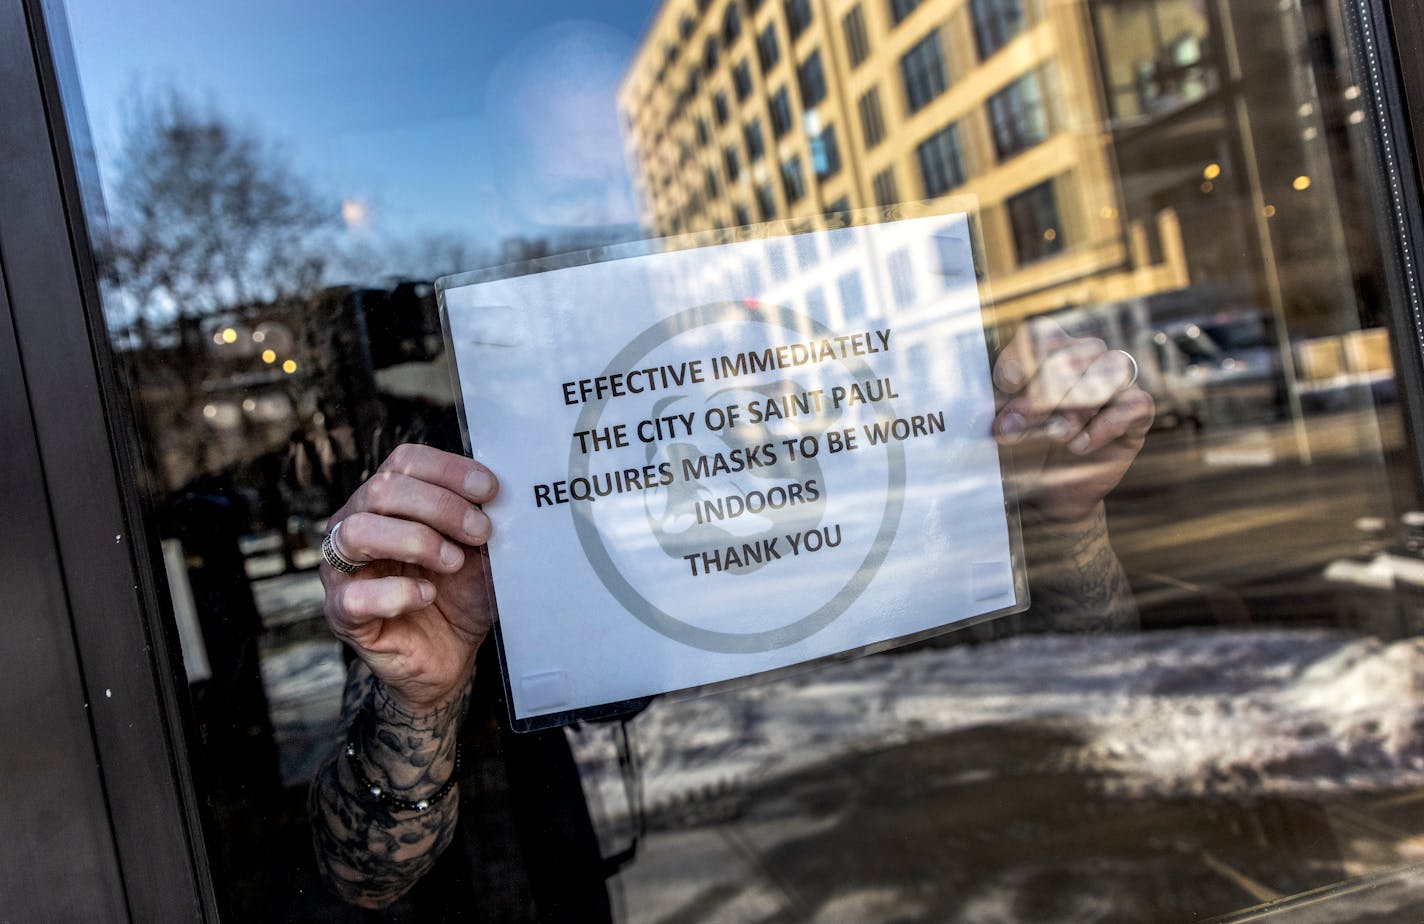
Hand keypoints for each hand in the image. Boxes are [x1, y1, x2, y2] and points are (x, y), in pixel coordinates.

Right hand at [320, 444, 497, 714]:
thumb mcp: (480, 551)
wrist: (451, 654)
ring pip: (359, 531)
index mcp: (388, 500)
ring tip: (453, 562)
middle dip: (442, 507)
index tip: (490, 491)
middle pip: (383, 489)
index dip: (449, 470)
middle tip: (481, 532)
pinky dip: (397, 593)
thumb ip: (483, 521)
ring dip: (416, 541)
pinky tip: (426, 596)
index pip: (405, 461)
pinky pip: (354, 595)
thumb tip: (508, 495)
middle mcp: (356, 524)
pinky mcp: (342, 612)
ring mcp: (343, 568)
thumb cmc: (460, 592)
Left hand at [992, 318, 1152, 523]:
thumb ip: (994, 410)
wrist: (1048, 491)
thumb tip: (974, 407)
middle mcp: (1086, 360)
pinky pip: (1135, 404)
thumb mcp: (1003, 428)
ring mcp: (1115, 385)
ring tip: (1054, 436)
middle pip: (1076, 354)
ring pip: (1111, 371)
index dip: (1025, 354)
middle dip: (1044, 392)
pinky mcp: (1136, 415)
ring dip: (1077, 405)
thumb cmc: (1022, 449)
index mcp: (1049, 354)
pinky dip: (1107, 424)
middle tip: (1016, 426)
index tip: (1006, 384)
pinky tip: (1080, 445)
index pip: (1042, 334)